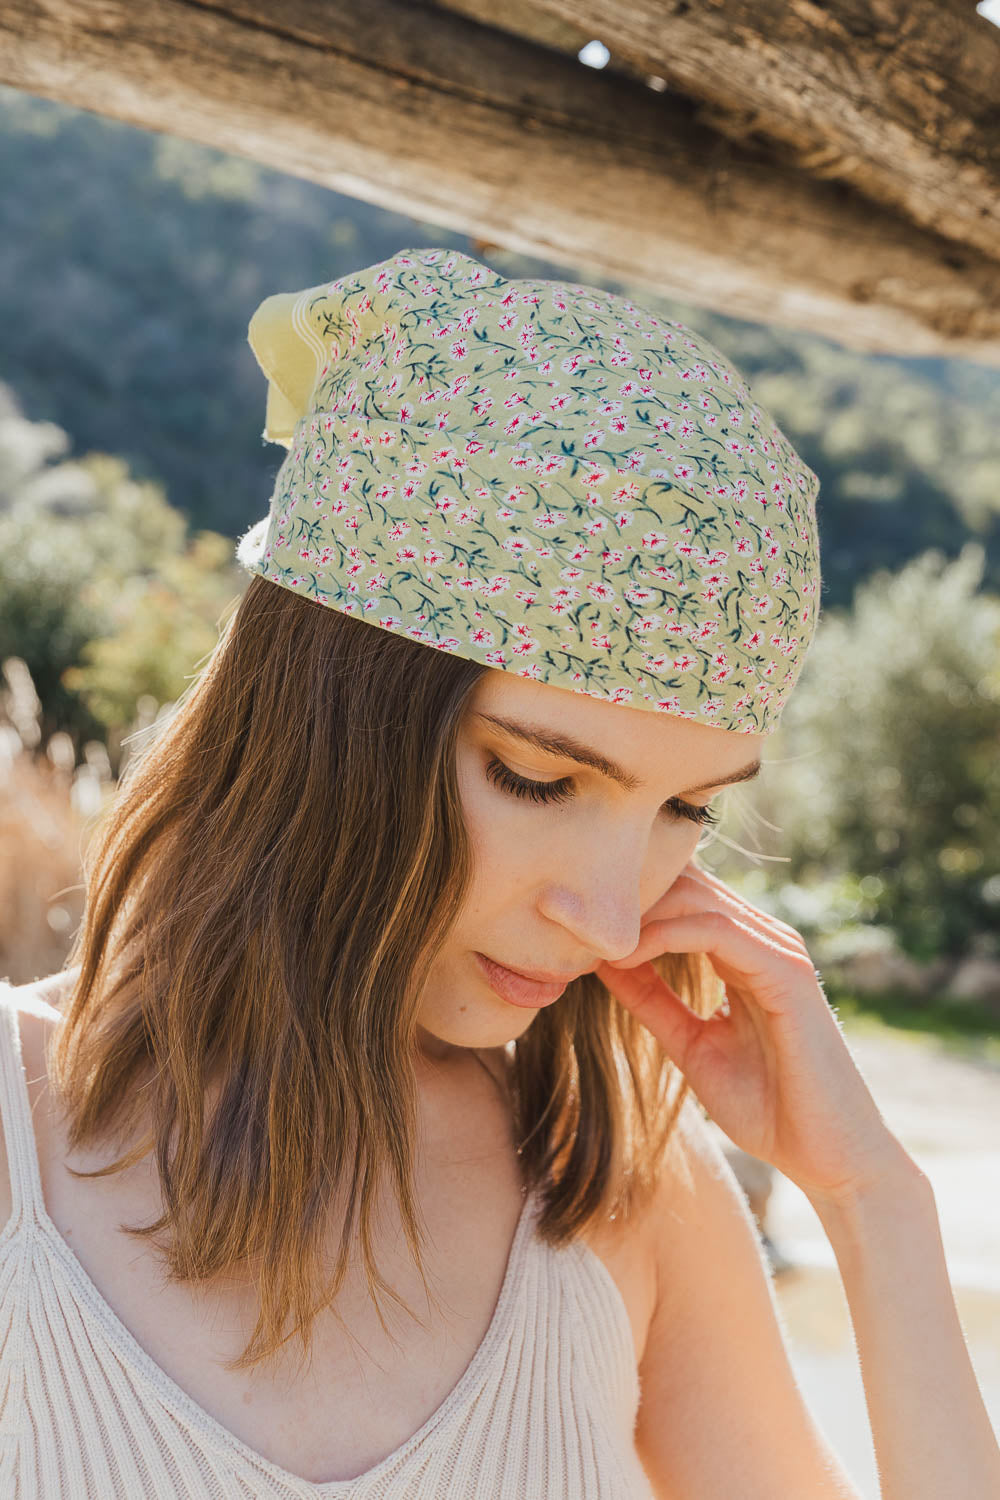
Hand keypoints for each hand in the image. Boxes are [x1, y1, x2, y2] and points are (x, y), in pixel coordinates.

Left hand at [595, 857, 911, 1203]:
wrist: (828, 1157)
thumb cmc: (769, 1107)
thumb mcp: (691, 1045)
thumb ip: (653, 1001)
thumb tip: (603, 963)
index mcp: (745, 953)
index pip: (682, 898)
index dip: (627, 903)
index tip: (572, 925)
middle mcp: (765, 940)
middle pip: (687, 885)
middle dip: (627, 896)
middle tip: (569, 919)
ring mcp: (779, 951)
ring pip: (697, 898)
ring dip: (638, 913)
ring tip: (589, 937)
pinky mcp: (786, 972)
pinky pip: (717, 931)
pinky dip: (665, 935)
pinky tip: (626, 955)